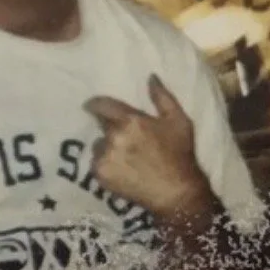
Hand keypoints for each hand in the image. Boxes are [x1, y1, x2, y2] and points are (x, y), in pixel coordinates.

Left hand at [83, 74, 217, 224]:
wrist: (176, 193)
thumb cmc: (179, 154)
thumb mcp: (178, 120)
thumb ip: (162, 96)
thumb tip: (150, 77)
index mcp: (130, 120)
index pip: (101, 105)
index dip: (94, 104)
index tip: (90, 105)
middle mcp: (114, 137)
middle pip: (101, 125)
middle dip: (108, 127)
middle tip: (121, 135)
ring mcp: (105, 158)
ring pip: (98, 146)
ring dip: (106, 147)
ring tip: (123, 156)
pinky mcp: (101, 175)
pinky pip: (97, 163)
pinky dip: (105, 164)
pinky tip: (121, 169)